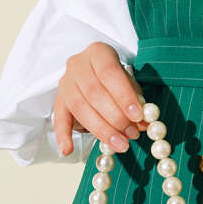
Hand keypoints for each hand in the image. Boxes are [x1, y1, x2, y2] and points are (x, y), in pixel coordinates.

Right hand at [53, 42, 148, 156]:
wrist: (94, 72)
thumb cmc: (116, 79)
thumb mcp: (130, 84)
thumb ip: (137, 100)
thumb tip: (145, 123)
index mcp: (98, 53)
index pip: (109, 73)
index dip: (123, 95)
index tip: (137, 116)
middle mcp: (77, 64)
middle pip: (94, 92)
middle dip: (115, 117)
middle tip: (131, 134)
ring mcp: (65, 82)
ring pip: (79, 107)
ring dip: (101, 129)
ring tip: (120, 145)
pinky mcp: (58, 100)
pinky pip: (58, 119)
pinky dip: (63, 136)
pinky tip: (68, 150)